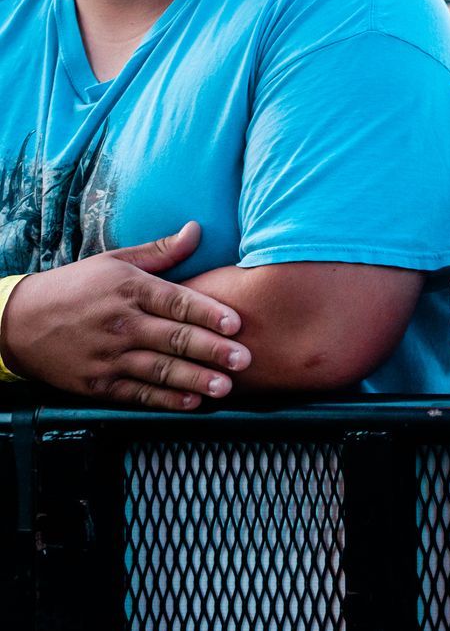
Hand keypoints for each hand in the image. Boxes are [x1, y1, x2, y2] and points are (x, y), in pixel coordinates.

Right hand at [0, 222, 249, 409]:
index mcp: (130, 289)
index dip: (209, 313)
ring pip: (160, 370)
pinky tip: (191, 401)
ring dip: (195, 379)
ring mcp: (108, 356)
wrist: (17, 322)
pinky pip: (137, 393)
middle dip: (212, 350)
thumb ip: (161, 251)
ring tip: (226, 387)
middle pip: (174, 338)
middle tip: (245, 359)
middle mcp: (121, 323)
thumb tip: (197, 229)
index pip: (177, 301)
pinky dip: (165, 399)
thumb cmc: (75, 286)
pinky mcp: (97, 383)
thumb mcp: (115, 261)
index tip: (237, 324)